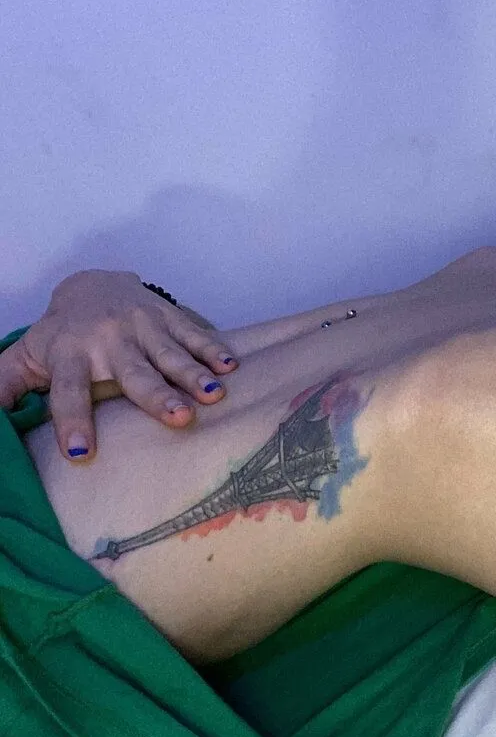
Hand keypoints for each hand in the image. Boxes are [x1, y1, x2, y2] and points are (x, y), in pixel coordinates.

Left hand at [0, 269, 238, 461]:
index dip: (73, 420)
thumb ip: (5, 386)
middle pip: (133, 372)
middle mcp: (107, 341)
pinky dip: (213, 349)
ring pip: (169, 353)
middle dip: (157, 396)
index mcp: (70, 355)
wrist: (91, 284)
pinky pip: (192, 334)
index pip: (68, 391)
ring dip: (193, 374)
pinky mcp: (166, 316)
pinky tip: (231, 366)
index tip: (80, 453)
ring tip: (214, 394)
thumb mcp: (27, 359)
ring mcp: (141, 326)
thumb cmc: (60, 336)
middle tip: (179, 419)